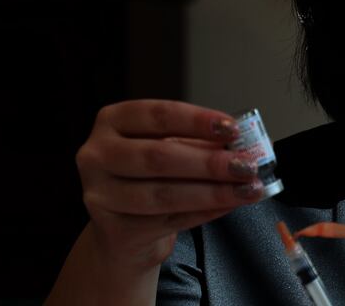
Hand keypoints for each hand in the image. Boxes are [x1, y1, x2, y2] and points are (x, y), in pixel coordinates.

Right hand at [76, 100, 262, 269]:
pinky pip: (169, 220)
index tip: (233, 129)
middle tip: (246, 165)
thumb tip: (242, 145)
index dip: (197, 121)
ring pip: (164, 194)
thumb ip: (198, 143)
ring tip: (246, 189)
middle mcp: (97, 155)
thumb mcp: (169, 148)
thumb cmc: (149, 177)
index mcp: (112, 121)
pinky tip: (228, 205)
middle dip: (209, 162)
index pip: (158, 115)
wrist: (124, 229)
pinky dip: (205, 212)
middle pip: (159, 157)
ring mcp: (101, 194)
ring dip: (213, 192)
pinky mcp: (115, 229)